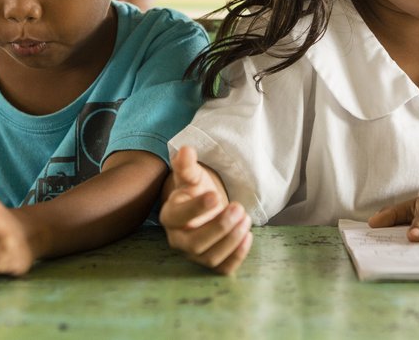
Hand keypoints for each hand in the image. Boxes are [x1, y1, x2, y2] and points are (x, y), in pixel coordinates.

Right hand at [159, 146, 252, 273]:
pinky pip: (222, 269)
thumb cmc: (195, 190)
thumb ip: (187, 165)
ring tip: (246, 219)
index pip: (178, 217)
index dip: (196, 208)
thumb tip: (186, 150)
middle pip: (195, 243)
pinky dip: (237, 256)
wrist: (203, 206)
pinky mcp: (211, 262)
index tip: (215, 195)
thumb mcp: (191, 176)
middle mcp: (178, 239)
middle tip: (239, 208)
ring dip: (231, 241)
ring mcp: (194, 254)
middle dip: (220, 227)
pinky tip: (248, 237)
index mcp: (170, 215)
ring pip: (210, 258)